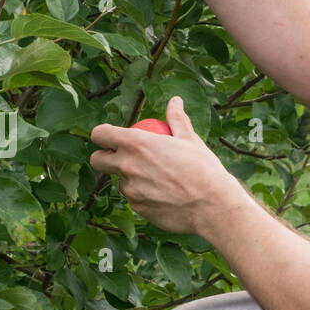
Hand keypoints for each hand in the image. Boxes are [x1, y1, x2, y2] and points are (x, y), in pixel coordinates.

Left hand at [90, 97, 248, 236]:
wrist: (213, 206)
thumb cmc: (204, 169)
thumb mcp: (190, 140)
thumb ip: (176, 119)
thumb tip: (175, 101)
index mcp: (137, 143)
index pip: (100, 134)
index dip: (103, 135)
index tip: (112, 138)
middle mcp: (127, 166)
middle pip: (97, 160)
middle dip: (104, 157)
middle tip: (123, 158)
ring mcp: (130, 190)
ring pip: (119, 182)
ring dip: (129, 179)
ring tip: (156, 179)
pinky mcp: (137, 208)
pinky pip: (134, 199)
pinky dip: (143, 195)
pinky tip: (164, 195)